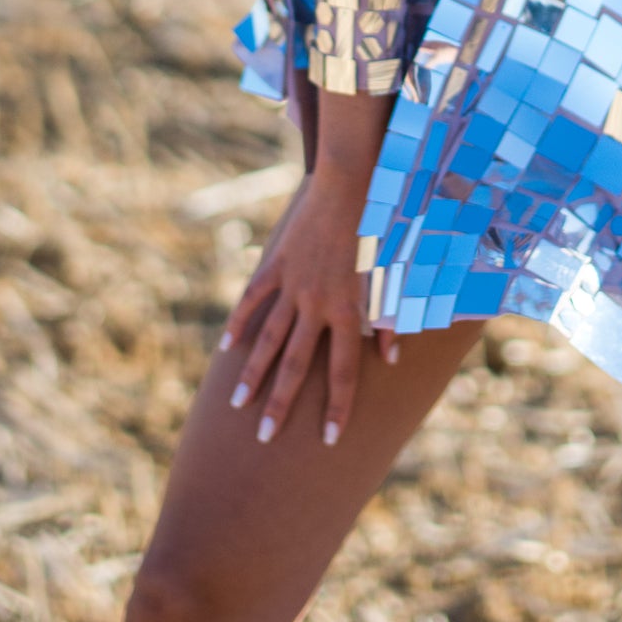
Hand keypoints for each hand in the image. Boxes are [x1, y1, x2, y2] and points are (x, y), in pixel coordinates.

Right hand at [221, 90, 397, 445]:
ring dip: (253, 374)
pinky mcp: (278, 264)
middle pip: (298, 365)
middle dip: (281, 404)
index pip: (344, 372)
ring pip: (269, 338)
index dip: (338, 407)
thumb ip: (391, 318)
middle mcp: (318, 304)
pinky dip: (240, 322)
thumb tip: (391, 358)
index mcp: (350, 310)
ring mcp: (294, 285)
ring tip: (237, 405)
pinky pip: (255, 299)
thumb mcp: (393, 275)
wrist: (353, 181)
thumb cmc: (382, 228)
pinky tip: (228, 348)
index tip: (328, 440)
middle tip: (264, 438)